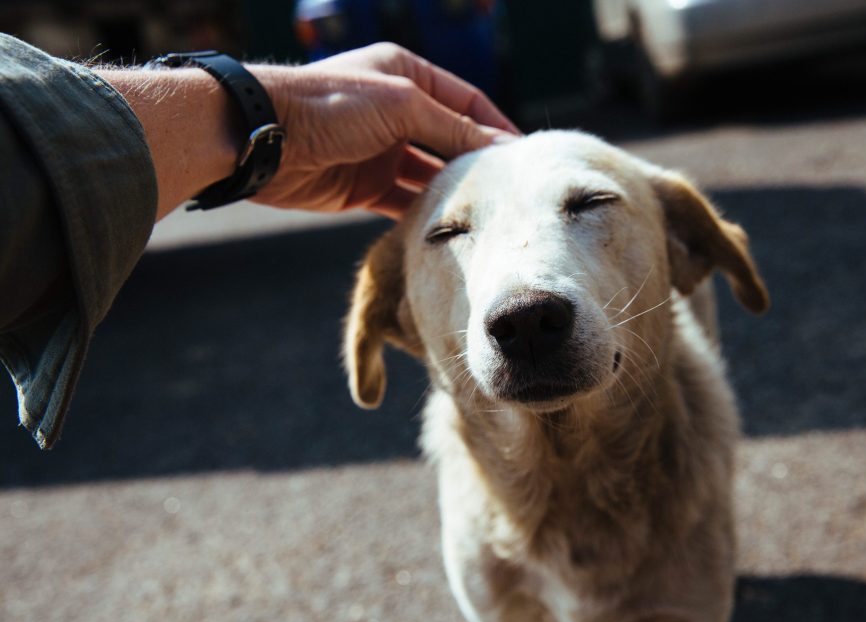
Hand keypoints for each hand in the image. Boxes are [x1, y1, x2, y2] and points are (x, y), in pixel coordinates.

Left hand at [250, 43, 519, 218]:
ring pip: (430, 175)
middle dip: (478, 164)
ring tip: (486, 212)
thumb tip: (501, 148)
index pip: (466, 103)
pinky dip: (425, 213)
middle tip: (511, 191)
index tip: (525, 157)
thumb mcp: (402, 106)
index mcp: (406, 76)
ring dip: (453, 191)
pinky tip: (449, 226)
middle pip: (450, 141)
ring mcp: (380, 151)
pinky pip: (405, 202)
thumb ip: (452, 128)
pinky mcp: (363, 187)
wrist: (263, 139)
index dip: (495, 129)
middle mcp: (395, 112)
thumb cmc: (330, 105)